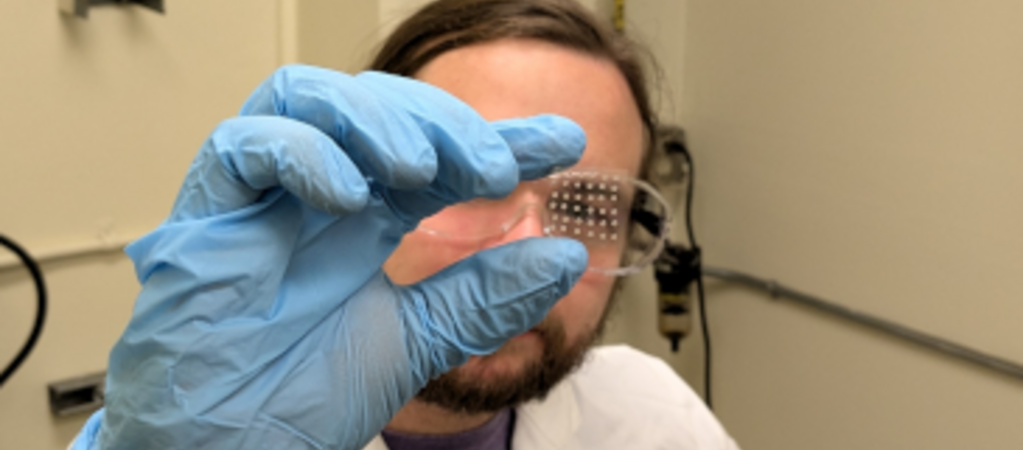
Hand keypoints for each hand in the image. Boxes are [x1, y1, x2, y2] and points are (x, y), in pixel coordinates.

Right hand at [74, 65, 586, 449]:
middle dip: (443, 123)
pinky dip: (301, 153)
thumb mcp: (417, 339)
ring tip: (421, 168)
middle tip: (491, 165)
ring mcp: (260, 200)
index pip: (437, 156)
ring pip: (308, 100)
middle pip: (378, 110)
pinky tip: (348, 194)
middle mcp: (316, 197)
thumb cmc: (298, 399)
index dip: (499, 139)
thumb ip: (482, 297)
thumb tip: (565, 259)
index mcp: (365, 221)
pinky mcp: (204, 215)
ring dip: (374, 119)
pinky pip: (241, 147)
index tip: (563, 142)